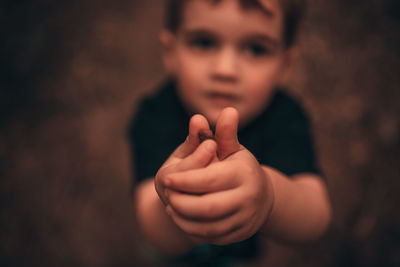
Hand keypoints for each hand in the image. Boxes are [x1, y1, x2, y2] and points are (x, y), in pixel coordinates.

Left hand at [164, 108, 274, 244]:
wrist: (260, 197)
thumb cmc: (238, 167)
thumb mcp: (230, 148)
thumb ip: (218, 134)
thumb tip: (206, 115)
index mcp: (244, 173)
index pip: (209, 179)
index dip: (184, 179)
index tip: (166, 178)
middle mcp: (248, 198)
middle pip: (207, 208)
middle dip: (181, 203)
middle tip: (167, 196)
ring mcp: (245, 220)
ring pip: (207, 227)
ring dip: (183, 219)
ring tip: (171, 207)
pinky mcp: (239, 235)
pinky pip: (210, 237)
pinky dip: (192, 230)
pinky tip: (182, 219)